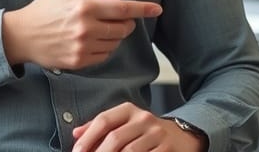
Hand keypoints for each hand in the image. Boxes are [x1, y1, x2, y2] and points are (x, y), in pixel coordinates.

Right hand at [1, 0, 162, 70]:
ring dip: (116, 35)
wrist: (21, 35)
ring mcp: (82, 48)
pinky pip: (105, 56)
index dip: (143, 8)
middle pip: (123, 28)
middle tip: (118, 18)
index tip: (158, 9)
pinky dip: (106, 48)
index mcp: (84, 7)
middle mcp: (85, 29)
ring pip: (115, 43)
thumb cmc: (46, 7)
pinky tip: (94, 41)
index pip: (122, 9)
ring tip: (101, 28)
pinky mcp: (78, 62)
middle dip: (127, 23)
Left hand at [72, 102, 206, 151]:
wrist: (182, 137)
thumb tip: (76, 134)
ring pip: (129, 151)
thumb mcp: (125, 123)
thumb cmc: (145, 133)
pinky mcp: (167, 149)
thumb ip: (100, 127)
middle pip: (115, 138)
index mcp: (130, 110)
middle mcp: (144, 119)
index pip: (104, 120)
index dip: (87, 138)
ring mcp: (157, 134)